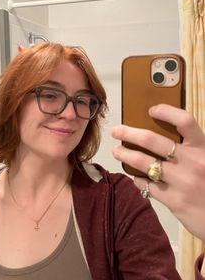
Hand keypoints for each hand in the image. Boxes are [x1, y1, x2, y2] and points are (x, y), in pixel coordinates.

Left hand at [111, 104, 204, 241]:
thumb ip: (192, 149)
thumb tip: (162, 135)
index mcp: (203, 148)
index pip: (185, 121)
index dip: (167, 112)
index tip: (151, 110)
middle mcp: (192, 162)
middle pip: (152, 140)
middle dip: (129, 133)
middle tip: (116, 131)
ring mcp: (182, 182)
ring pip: (144, 163)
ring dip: (126, 155)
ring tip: (117, 151)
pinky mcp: (175, 201)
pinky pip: (148, 186)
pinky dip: (137, 179)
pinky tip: (135, 177)